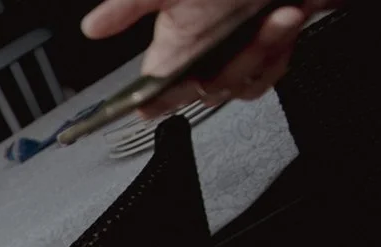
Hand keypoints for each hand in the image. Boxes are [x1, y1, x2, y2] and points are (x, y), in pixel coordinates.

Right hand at [79, 0, 322, 110]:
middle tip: (265, 23)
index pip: (152, 92)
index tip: (159, 98)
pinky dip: (280, 50)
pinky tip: (288, 20)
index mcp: (172, 48)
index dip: (154, 102)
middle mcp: (200, 57)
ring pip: (242, 84)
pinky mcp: (265, 52)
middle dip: (239, 59)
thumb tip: (91, 26)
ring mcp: (233, 56)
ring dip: (267, 50)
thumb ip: (130, 5)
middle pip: (207, 91)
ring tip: (286, 14)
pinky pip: (268, 74)